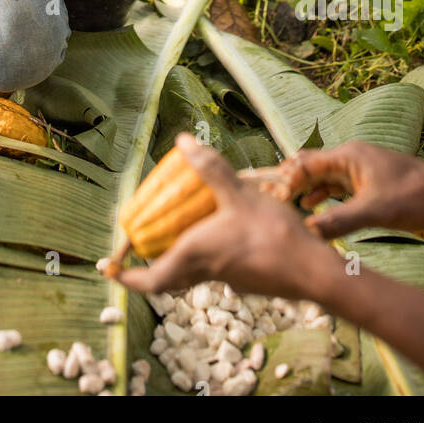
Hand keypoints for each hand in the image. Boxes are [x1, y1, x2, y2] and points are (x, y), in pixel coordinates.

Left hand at [110, 134, 328, 300]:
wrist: (314, 271)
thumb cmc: (271, 234)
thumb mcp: (238, 193)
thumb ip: (210, 169)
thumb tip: (183, 141)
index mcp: (195, 255)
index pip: (149, 280)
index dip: (126, 278)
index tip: (109, 268)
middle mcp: (207, 272)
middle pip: (168, 279)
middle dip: (149, 267)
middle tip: (138, 251)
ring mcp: (230, 279)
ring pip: (193, 274)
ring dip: (180, 259)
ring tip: (178, 233)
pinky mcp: (250, 280)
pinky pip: (217, 269)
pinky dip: (208, 255)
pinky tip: (224, 233)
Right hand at [271, 140, 423, 239]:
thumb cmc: (416, 198)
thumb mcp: (375, 211)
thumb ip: (339, 220)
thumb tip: (307, 230)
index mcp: (349, 155)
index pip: (306, 163)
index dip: (286, 180)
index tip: (271, 199)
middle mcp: (351, 158)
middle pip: (311, 166)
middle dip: (290, 182)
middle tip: (270, 201)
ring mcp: (360, 171)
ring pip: (322, 178)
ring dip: (304, 190)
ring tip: (283, 207)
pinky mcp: (368, 184)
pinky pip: (336, 186)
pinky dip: (321, 195)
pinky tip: (310, 207)